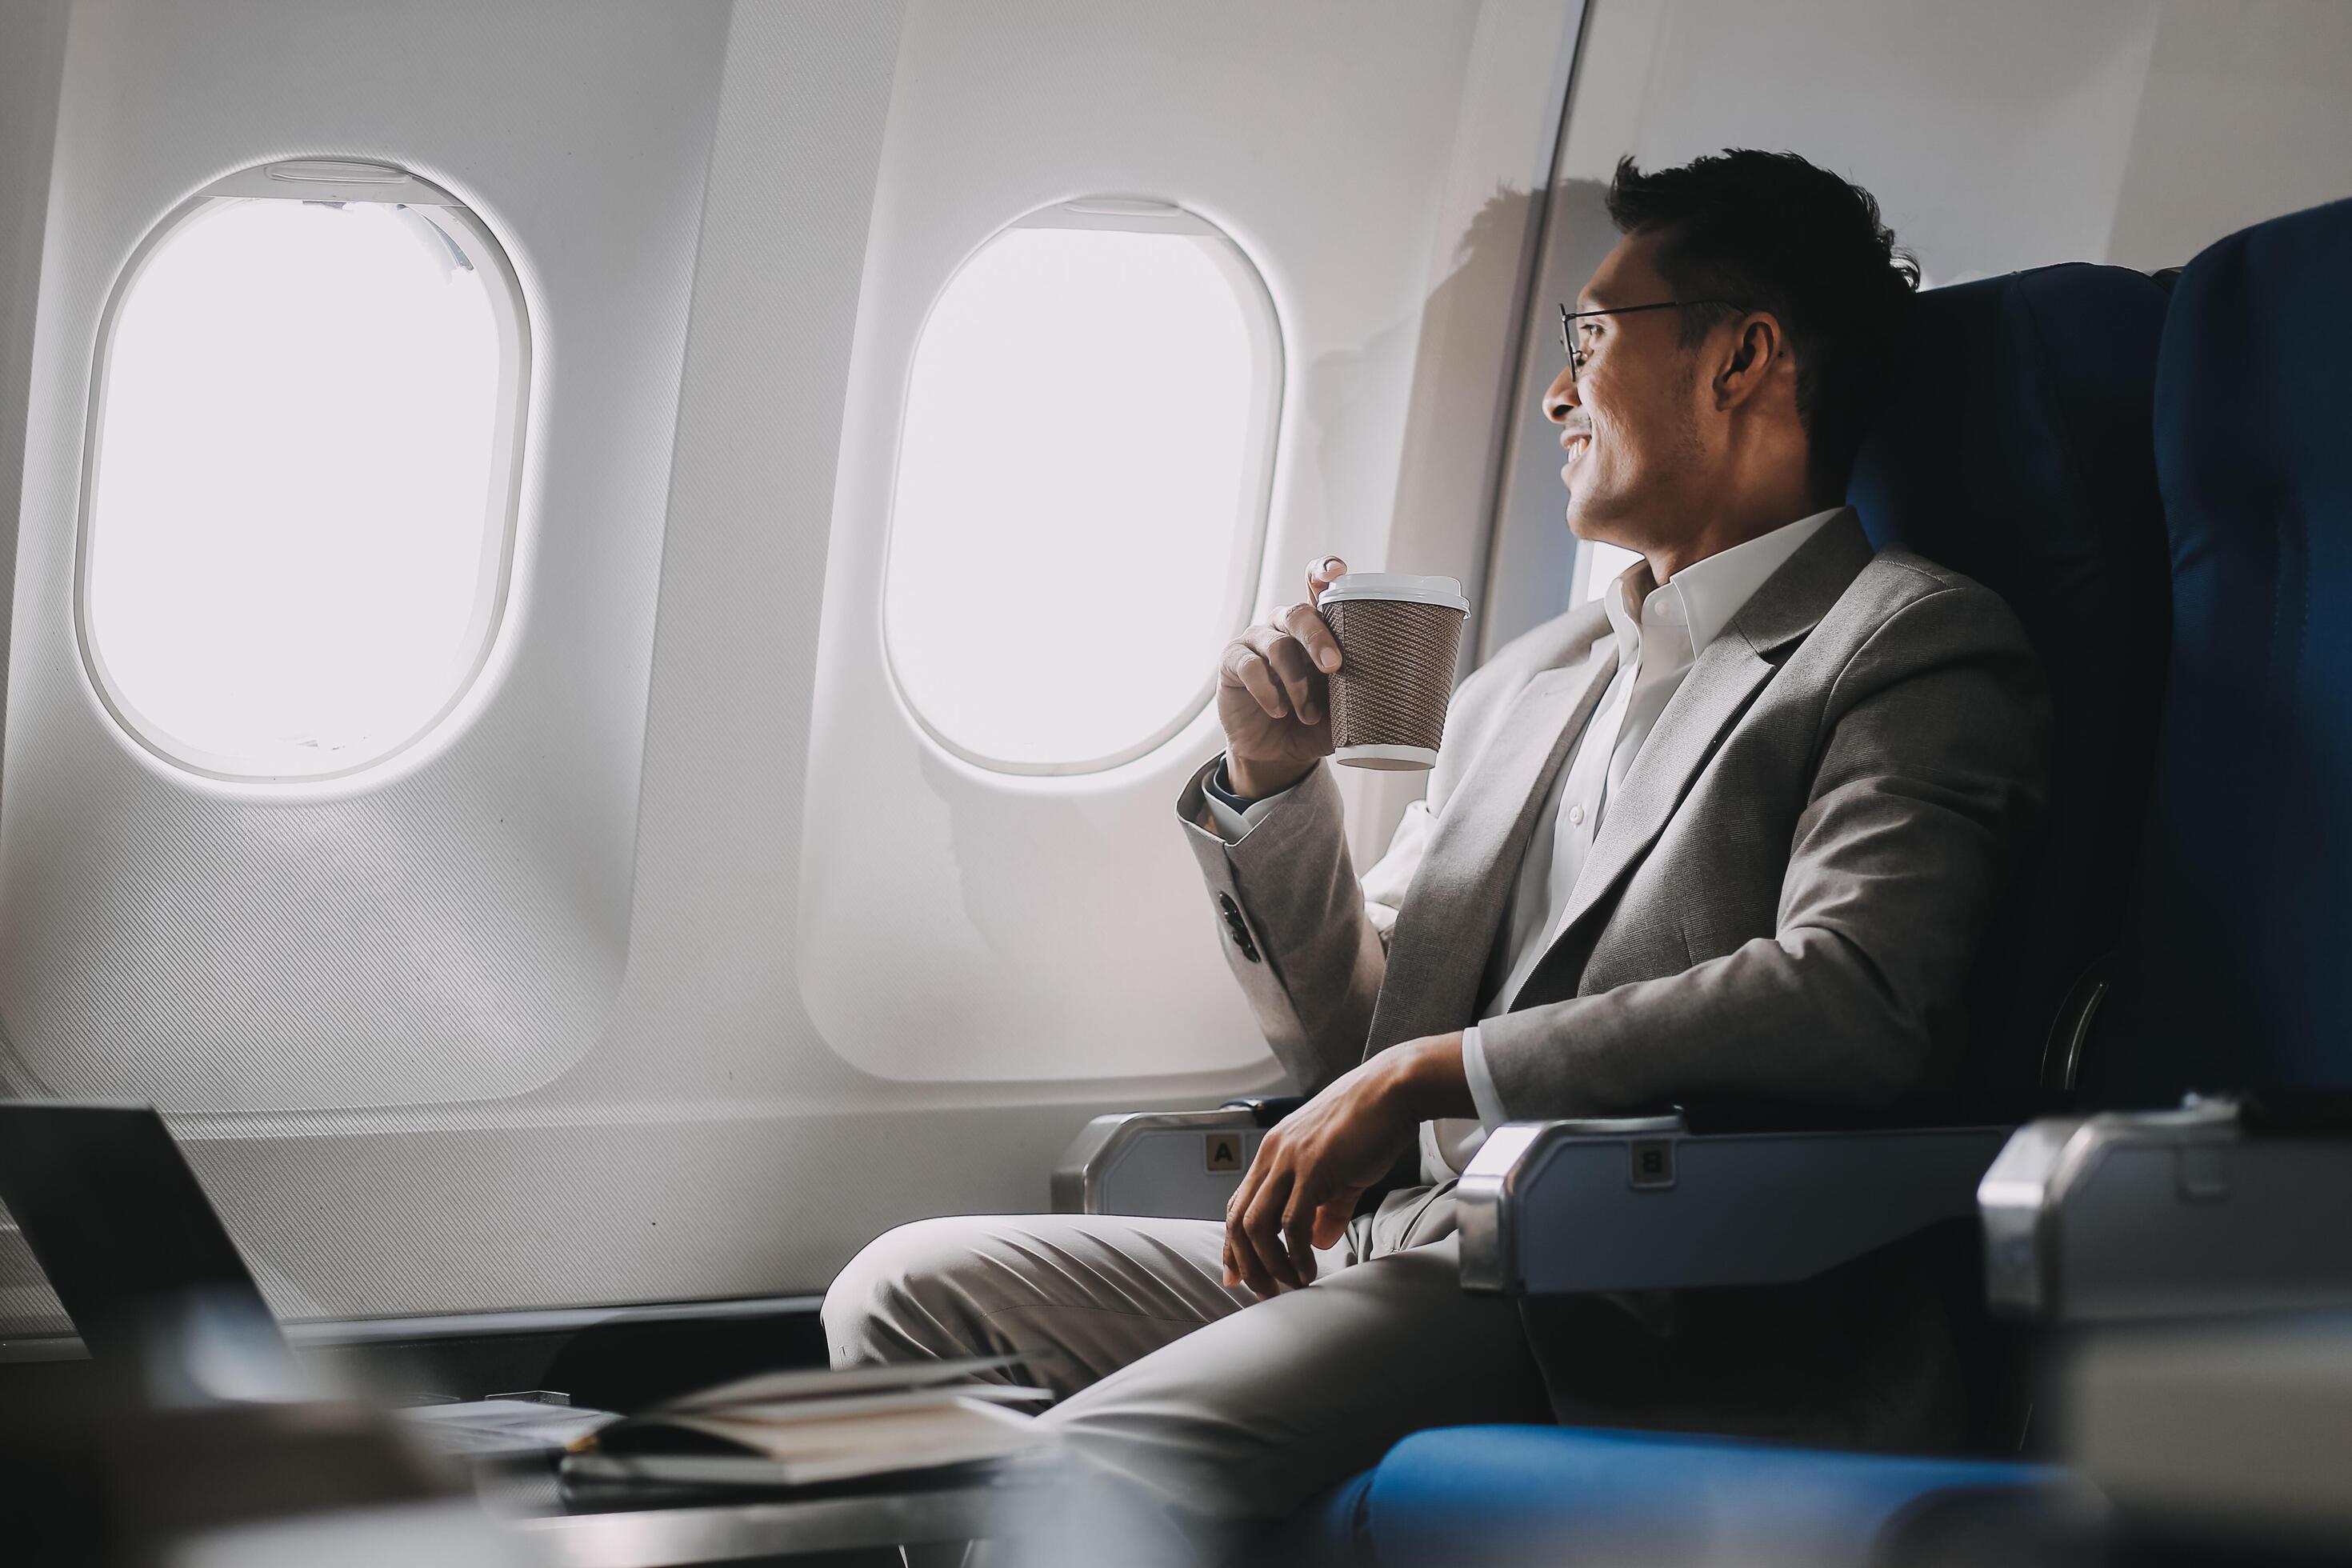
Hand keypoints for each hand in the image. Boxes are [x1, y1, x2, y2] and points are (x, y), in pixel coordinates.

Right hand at [1216, 556, 1348, 798]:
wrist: (1279, 753)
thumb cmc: (1317, 723)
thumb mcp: (1347, 707)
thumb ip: (1363, 689)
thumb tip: (1404, 693)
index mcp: (1316, 627)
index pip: (1317, 586)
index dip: (1324, 571)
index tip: (1337, 572)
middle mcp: (1284, 626)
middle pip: (1298, 614)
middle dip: (1318, 638)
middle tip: (1334, 667)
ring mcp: (1256, 641)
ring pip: (1277, 645)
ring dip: (1297, 684)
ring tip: (1308, 715)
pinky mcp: (1233, 662)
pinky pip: (1249, 667)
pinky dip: (1268, 691)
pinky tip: (1278, 711)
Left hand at [1222, 1032, 1471, 1296]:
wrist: (1394, 1088)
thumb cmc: (1371, 1122)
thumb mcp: (1342, 1170)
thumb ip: (1328, 1206)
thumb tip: (1320, 1241)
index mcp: (1274, 1152)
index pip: (1238, 1204)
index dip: (1234, 1245)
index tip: (1237, 1275)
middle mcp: (1273, 1155)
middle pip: (1238, 1220)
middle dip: (1246, 1263)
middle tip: (1264, 1291)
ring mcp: (1290, 1160)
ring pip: (1258, 1225)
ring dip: (1270, 1263)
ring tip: (1290, 1285)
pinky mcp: (1313, 1167)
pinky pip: (1293, 1222)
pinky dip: (1297, 1254)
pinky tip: (1310, 1269)